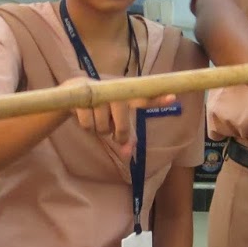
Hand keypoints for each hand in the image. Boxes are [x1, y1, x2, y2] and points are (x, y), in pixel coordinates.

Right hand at [59, 78, 176, 159]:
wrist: (73, 91)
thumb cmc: (102, 108)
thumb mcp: (114, 121)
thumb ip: (125, 136)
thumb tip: (128, 155)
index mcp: (127, 95)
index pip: (145, 98)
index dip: (158, 99)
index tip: (174, 98)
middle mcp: (115, 91)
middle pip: (122, 125)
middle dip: (118, 134)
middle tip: (114, 134)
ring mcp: (99, 92)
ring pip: (103, 127)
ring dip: (99, 128)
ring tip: (96, 116)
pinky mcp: (83, 95)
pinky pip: (88, 124)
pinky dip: (87, 126)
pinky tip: (83, 114)